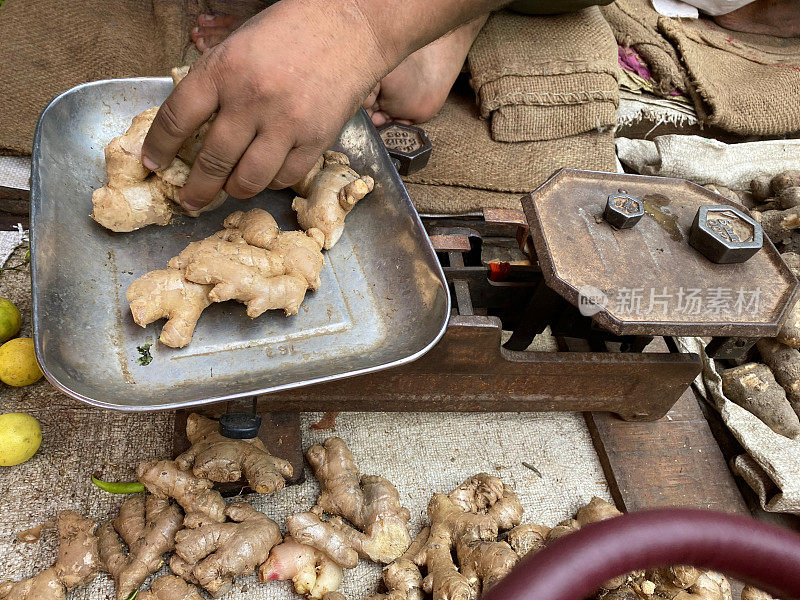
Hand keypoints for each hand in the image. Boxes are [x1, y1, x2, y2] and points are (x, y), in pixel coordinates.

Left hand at [141, 0, 390, 210]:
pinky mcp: (315, 140)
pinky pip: (284, 178)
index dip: (159, 147)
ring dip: (234, 191)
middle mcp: (251, 99)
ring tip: (229, 190)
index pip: (176, 118)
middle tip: (189, 200)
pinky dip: (271, 182)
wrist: (348, 27)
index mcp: (223, 70)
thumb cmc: (288, 33)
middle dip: (195, 189)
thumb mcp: (237, 46)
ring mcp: (285, 123)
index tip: (153, 164)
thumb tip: (191, 129)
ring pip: (248, 180)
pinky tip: (266, 175)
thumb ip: (214, 84)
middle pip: (211, 161)